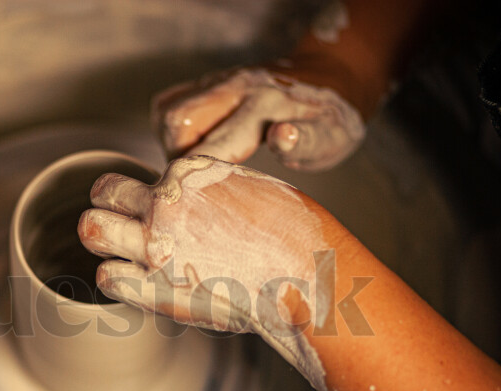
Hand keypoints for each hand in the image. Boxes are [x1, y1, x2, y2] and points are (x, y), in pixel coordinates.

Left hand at [78, 156, 339, 390]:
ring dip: (103, 241)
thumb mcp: (247, 188)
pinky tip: (137, 284)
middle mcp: (164, 204)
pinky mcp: (158, 286)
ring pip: (92, 229)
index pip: (128, 178)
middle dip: (106, 211)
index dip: (135, 200)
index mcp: (185, 174)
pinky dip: (116, 279)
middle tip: (121, 230)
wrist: (304, 275)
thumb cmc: (288, 233)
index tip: (149, 217)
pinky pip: (108, 277)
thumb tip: (190, 191)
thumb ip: (208, 188)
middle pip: (101, 195)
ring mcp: (157, 245)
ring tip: (122, 256)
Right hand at [152, 67, 364, 170]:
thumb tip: (281, 137)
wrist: (332, 75)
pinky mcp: (210, 82)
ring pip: (168, 111)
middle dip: (177, 159)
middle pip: (177, 121)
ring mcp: (220, 81)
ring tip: (195, 166)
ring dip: (172, 144)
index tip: (191, 204)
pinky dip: (173, 129)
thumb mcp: (332, 136)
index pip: (214, 143)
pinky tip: (194, 146)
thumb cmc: (332, 119)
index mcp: (266, 105)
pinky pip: (171, 103)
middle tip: (197, 184)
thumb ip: (305, 141)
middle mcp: (236, 87)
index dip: (196, 177)